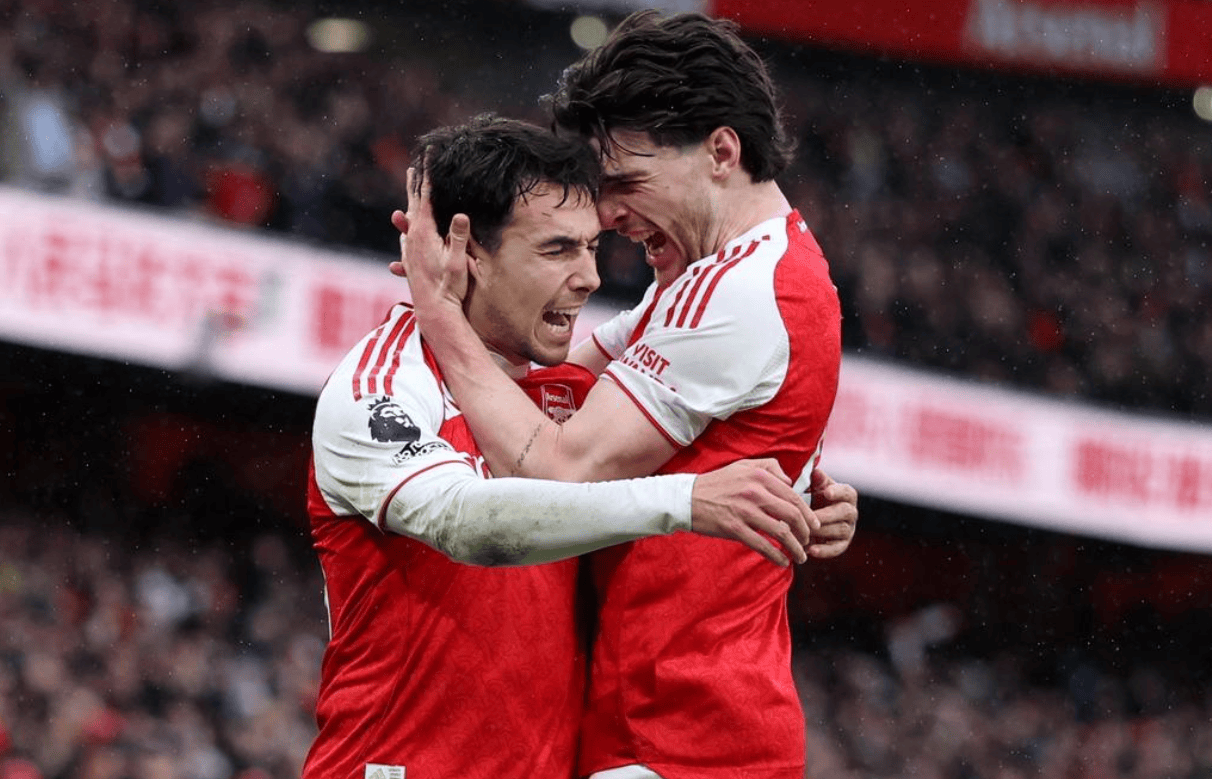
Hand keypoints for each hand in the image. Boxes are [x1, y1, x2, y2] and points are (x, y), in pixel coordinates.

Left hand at [389, 166, 473, 314]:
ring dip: (411, 203)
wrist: (434, 313)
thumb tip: (460, 214)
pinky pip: (407, 236)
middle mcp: (412, 238)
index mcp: (423, 232)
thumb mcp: (457, 261)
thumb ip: (458, 237)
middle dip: (414, 183)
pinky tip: (407, 226)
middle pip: (413, 203)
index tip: (427, 156)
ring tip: (411, 192)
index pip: (425, 196)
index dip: (427, 174)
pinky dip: (409, 225)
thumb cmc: (449, 288)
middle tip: (414, 165)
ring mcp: (408, 249)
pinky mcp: (409, 260)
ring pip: (408, 220)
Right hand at [690, 459, 820, 566]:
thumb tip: (790, 482)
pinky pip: (762, 545)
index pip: (793, 496)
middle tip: (808, 541)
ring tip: (800, 556)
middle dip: (806, 531)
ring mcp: (744, 511)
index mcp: (759, 476)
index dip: (808, 513)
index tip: (814, 525)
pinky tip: (782, 562)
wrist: (686, 498)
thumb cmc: (717, 483)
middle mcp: (754, 492)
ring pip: (780, 532)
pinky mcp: (734, 528)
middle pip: (792, 514)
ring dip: (795, 547)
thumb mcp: (743, 465)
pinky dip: (776, 556)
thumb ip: (769, 467)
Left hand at [806, 468, 857, 558]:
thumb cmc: (811, 496)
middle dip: (827, 514)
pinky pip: (837, 548)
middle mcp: (851, 512)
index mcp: (846, 495)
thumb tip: (815, 472)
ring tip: (805, 533)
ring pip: (840, 530)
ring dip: (822, 531)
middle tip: (811, 517)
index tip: (826, 492)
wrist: (809, 517)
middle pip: (846, 512)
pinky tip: (810, 551)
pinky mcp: (842, 544)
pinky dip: (824, 551)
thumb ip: (815, 480)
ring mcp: (848, 528)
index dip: (838, 492)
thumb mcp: (813, 486)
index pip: (847, 492)